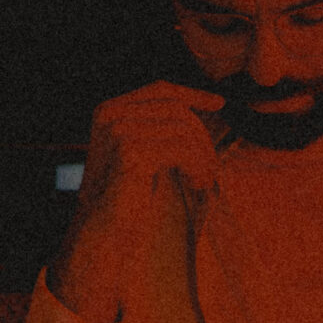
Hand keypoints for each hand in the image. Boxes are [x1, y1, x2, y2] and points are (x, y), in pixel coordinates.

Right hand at [51, 81, 224, 322]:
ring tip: (204, 179)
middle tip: (212, 167)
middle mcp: (110, 115)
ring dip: (203, 155)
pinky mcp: (131, 153)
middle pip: (176, 109)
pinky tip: (197, 183)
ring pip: (183, 129)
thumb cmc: (126, 196)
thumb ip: (159, 127)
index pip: (160, 90)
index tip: (218, 103)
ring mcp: (119, 132)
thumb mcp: (141, 151)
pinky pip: (182, 149)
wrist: (103, 232)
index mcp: (108, 110)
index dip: (192, 94)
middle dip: (202, 136)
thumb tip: (205, 105)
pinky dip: (198, 166)